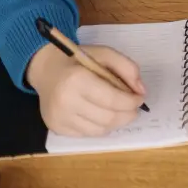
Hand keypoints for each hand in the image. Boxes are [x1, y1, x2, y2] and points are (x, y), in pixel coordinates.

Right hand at [26, 43, 146, 136]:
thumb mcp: (104, 53)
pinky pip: (87, 134)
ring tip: (120, 112)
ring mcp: (59, 118)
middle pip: (108, 118)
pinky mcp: (56, 128)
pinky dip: (101, 127)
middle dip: (128, 115)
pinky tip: (102, 115)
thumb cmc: (78, 60)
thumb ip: (127, 67)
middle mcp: (65, 102)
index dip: (132, 102)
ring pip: (100, 130)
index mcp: (77, 79)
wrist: (46, 70)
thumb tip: (141, 90)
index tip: (140, 98)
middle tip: (134, 108)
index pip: (112, 99)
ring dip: (116, 123)